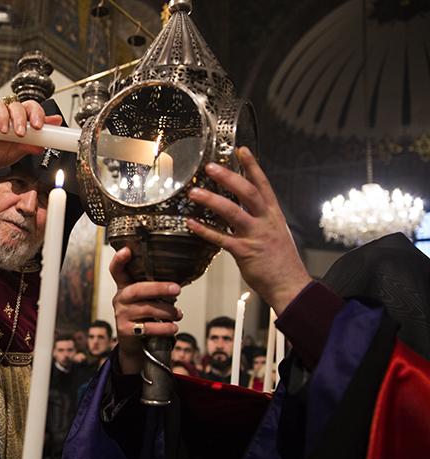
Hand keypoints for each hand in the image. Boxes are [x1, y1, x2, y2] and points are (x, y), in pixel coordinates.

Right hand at [0, 99, 63, 173]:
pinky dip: (1, 117)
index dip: (46, 118)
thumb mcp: (14, 154)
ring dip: (19, 119)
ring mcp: (2, 112)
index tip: (54, 123)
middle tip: (36, 127)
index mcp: (24, 125)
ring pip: (15, 106)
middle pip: (29, 106)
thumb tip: (42, 146)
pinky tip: (3, 129)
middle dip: (36, 115)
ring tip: (17, 133)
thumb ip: (28, 148)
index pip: (38, 116)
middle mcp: (14, 116)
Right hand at [110, 247, 181, 374]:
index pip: (117, 271)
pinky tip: (173, 328)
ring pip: (145, 309)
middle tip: (177, 289)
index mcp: (124, 287)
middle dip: (158, 288)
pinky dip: (163, 328)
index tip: (127, 250)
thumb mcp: (145, 300)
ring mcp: (122, 315)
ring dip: (166, 311)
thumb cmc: (144, 317)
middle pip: (136, 290)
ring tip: (178, 314)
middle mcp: (120, 300)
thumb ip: (154, 289)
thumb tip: (178, 281)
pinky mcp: (126, 331)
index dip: (119, 260)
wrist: (134, 345)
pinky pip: (147, 328)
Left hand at [186, 147, 311, 314]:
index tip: (241, 150)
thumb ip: (261, 218)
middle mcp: (265, 222)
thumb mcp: (276, 232)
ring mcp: (255, 236)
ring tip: (194, 193)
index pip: (263, 184)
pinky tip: (192, 224)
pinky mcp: (245, 252)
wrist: (290, 285)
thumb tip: (245, 207)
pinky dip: (205, 230)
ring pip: (232, 212)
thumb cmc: (281, 261)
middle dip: (228, 177)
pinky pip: (221, 238)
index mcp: (273, 215)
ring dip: (212, 200)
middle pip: (247, 193)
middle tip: (210, 167)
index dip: (252, 166)